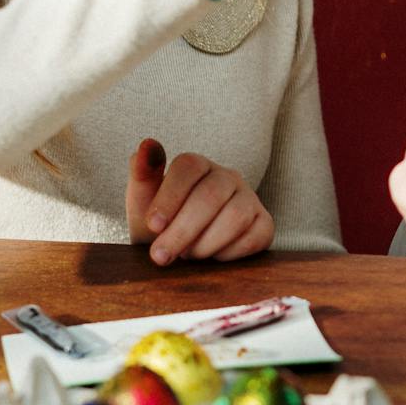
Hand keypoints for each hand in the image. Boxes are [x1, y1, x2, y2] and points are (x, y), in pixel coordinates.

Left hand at [125, 138, 274, 265]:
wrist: (178, 252)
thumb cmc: (160, 225)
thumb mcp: (142, 203)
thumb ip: (142, 174)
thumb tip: (147, 145)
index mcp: (197, 165)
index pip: (189, 167)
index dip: (170, 196)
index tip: (153, 225)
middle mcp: (227, 177)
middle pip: (211, 195)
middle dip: (183, 229)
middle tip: (161, 255)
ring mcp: (249, 199)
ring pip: (235, 216)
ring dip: (206, 243)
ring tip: (187, 256)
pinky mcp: (264, 224)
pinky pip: (255, 236)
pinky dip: (229, 253)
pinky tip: (212, 258)